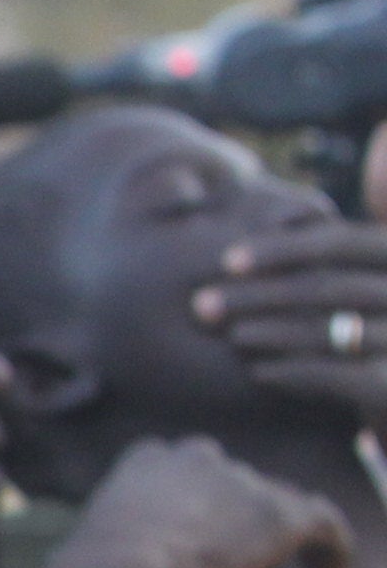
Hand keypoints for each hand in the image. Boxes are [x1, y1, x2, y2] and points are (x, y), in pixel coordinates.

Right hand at [55, 434, 350, 567]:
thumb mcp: (82, 538)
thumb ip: (103, 533)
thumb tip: (78, 566)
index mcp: (148, 459)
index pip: (181, 465)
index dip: (192, 498)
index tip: (193, 527)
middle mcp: (199, 457)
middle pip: (232, 480)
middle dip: (235, 512)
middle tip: (234, 555)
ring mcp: (242, 483)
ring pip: (275, 500)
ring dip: (274, 532)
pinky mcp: (280, 514)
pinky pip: (323, 524)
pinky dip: (332, 548)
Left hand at [193, 218, 386, 419]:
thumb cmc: (365, 328)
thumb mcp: (356, 277)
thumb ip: (334, 247)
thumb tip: (329, 188)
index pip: (342, 242)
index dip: (284, 250)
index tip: (227, 261)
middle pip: (331, 287)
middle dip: (261, 295)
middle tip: (201, 305)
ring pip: (336, 332)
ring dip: (275, 332)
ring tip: (231, 335)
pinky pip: (346, 378)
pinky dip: (298, 373)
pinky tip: (258, 373)